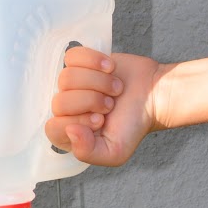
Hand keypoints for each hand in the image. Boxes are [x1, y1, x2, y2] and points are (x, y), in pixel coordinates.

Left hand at [46, 45, 165, 166]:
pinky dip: (94, 60)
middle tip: (110, 104)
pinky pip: (72, 56)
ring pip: (66, 77)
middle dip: (91, 101)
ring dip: (97, 82)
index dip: (78, 121)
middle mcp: (67, 109)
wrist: (153, 96)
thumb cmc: (134, 125)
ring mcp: (72, 84)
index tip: (101, 120)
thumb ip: (88, 152)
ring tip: (115, 88)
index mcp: (70, 134)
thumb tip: (69, 130)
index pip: (54, 128)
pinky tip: (110, 68)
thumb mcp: (115, 152)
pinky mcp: (81, 62)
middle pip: (59, 102)